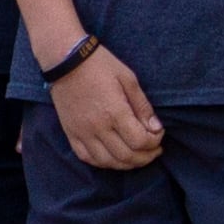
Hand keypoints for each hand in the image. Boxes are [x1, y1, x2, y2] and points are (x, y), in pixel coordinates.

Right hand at [46, 43, 161, 170]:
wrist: (65, 60)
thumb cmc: (99, 65)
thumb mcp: (128, 79)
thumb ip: (143, 106)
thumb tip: (156, 128)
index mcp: (115, 112)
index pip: (140, 141)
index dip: (154, 142)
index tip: (158, 134)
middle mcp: (98, 127)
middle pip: (126, 156)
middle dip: (145, 157)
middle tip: (154, 150)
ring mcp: (82, 132)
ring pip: (107, 162)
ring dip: (126, 164)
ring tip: (136, 156)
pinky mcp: (71, 133)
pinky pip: (87, 158)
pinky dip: (103, 163)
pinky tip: (113, 157)